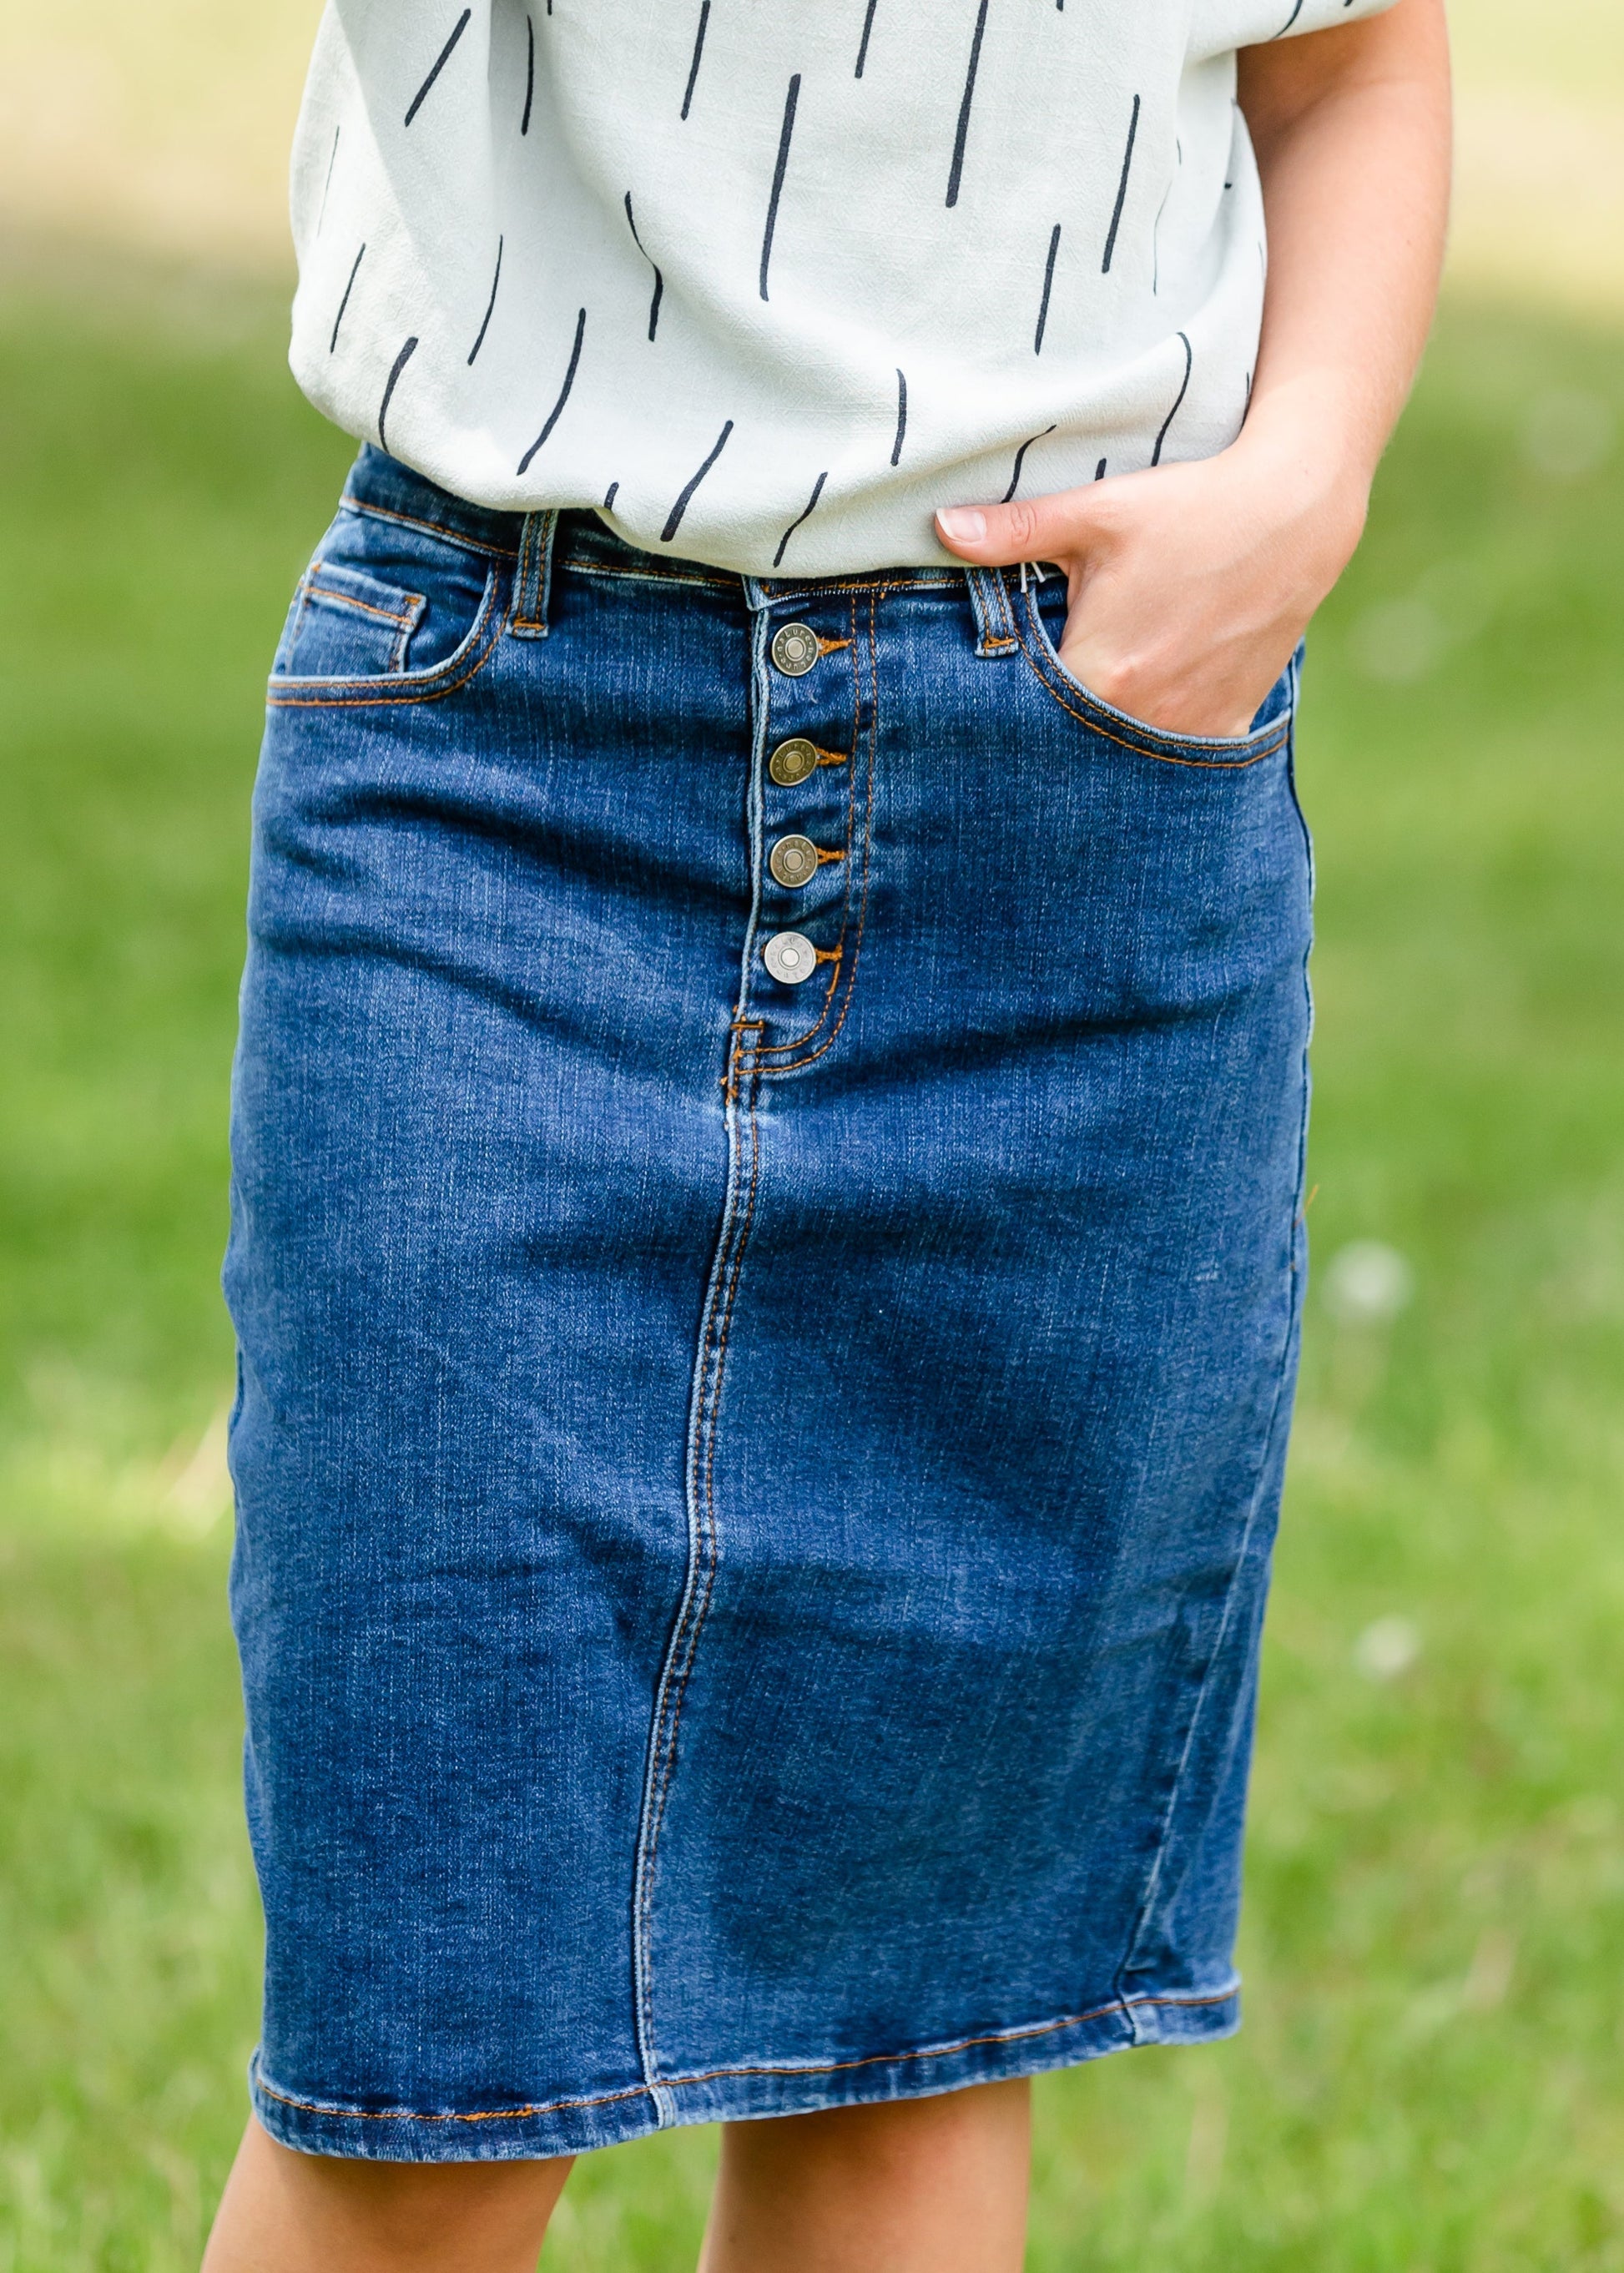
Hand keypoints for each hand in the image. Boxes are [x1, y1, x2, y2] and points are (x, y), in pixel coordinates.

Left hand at [935, 418, 1368, 738]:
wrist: (1296, 513)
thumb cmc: (1191, 507)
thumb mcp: (1097, 511)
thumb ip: (1014, 531)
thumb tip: (940, 526)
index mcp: (1101, 673)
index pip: (1026, 719)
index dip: (1007, 710)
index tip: (994, 700)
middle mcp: (1145, 716)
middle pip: (1074, 743)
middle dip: (1052, 731)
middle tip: (1039, 707)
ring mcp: (1191, 729)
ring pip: (1125, 753)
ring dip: (1103, 739)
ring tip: (1090, 713)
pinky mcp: (1227, 724)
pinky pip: (1177, 754)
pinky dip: (1154, 742)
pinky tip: (1140, 717)